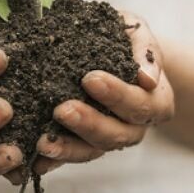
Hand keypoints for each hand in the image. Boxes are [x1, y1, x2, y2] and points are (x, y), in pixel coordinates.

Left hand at [11, 12, 174, 181]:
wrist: (114, 51)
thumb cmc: (127, 40)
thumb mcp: (139, 34)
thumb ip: (146, 51)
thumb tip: (147, 77)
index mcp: (157, 101)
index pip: (141, 104)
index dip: (118, 95)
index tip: (90, 78)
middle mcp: (137, 126)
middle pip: (119, 134)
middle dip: (90, 123)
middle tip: (62, 109)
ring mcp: (111, 138)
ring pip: (95, 151)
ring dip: (69, 147)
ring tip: (43, 141)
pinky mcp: (86, 145)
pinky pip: (72, 157)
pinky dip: (54, 160)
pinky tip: (35, 158)